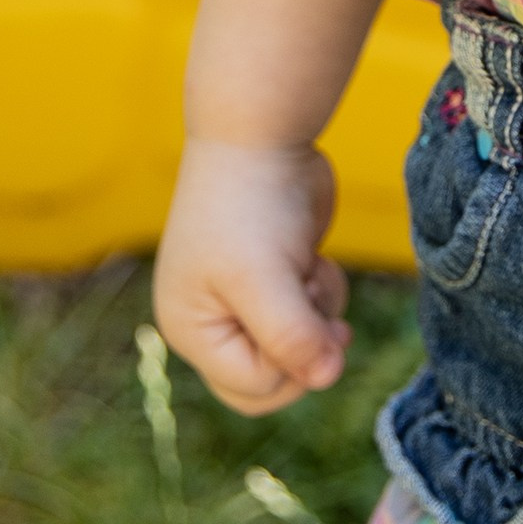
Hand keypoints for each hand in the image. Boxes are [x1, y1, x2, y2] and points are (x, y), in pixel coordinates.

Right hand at [153, 134, 352, 415]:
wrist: (262, 134)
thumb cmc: (251, 207)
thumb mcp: (267, 280)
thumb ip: (294, 337)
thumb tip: (328, 379)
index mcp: (191, 329)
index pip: (252, 389)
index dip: (294, 368)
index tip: (315, 324)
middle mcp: (213, 321)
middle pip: (271, 380)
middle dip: (307, 350)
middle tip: (331, 323)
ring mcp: (245, 299)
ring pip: (299, 346)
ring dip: (320, 314)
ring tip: (311, 270)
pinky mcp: (277, 277)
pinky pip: (309, 313)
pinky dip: (322, 291)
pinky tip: (313, 257)